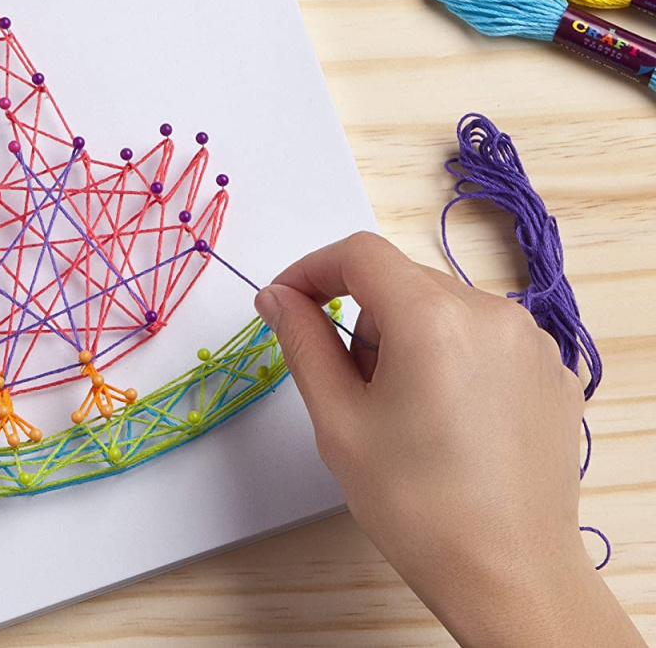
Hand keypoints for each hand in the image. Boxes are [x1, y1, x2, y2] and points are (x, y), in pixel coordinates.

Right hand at [255, 232, 643, 647]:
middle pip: (402, 281)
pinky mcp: (553, 372)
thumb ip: (302, 341)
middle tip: (348, 387)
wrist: (509, 576)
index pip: (359, 253)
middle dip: (361, 317)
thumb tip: (276, 296)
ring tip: (403, 412)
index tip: (284, 305)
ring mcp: (531, 341)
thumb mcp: (338, 419)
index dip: (312, 270)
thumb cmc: (413, 503)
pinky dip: (453, 357)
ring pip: (444, 307)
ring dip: (408, 337)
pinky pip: (485, 338)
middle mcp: (491, 311)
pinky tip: (449, 419)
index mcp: (433, 317)